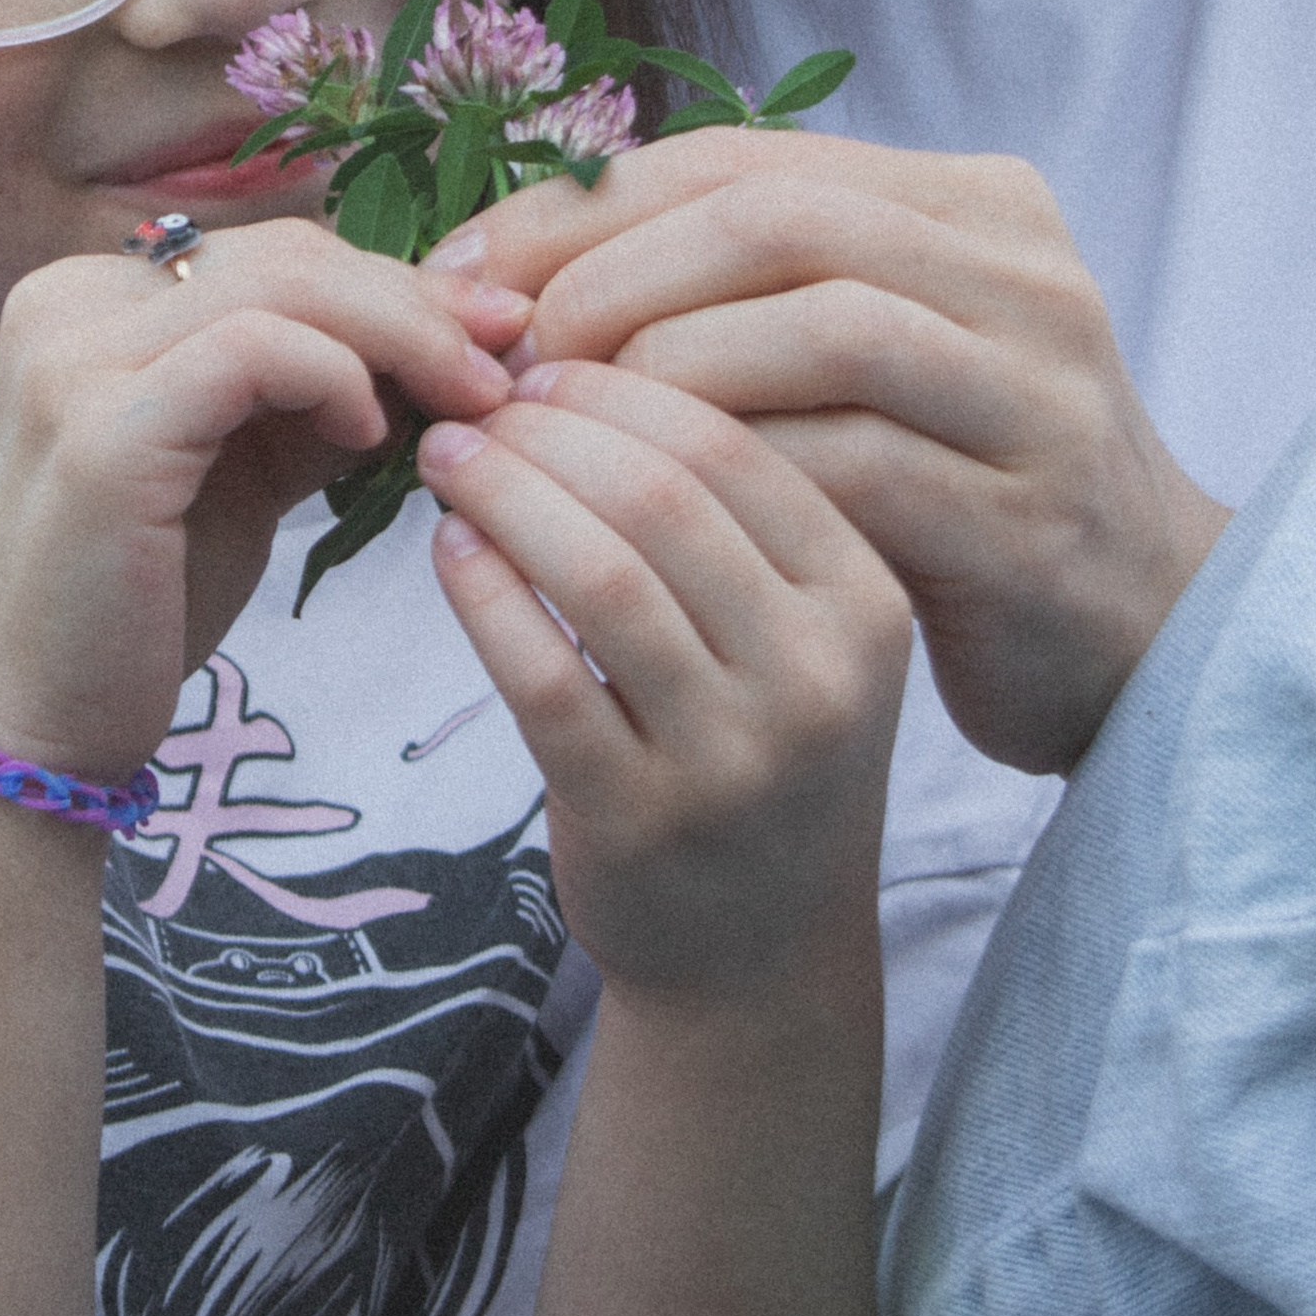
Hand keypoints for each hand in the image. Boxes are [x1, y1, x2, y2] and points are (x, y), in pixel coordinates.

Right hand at [0, 221, 527, 772]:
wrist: (35, 725)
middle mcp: (68, 303)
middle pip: (285, 253)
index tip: (489, 334)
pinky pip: (250, 351)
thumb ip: (312, 394)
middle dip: (416, 300)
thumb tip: (445, 343)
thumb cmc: (138, 605)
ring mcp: (73, 360)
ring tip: (469, 399)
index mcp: (91, 298)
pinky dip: (333, 376)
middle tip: (506, 357)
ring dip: (401, 334)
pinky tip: (371, 433)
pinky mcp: (97, 430)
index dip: (392, 283)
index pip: (274, 251)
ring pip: (280, 285)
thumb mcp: (240, 469)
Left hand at [417, 363, 909, 1001]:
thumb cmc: (757, 755)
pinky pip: (541, 674)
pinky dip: (484, 594)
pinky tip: (450, 550)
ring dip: (504, 495)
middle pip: (663, 497)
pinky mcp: (639, 821)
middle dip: (550, 430)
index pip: (738, 447)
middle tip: (478, 401)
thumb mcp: (795, 632)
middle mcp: (817, 678)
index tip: (545, 361)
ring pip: (600, 574)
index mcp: (867, 603)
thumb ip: (728, 517)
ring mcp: (732, 758)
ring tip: (448, 458)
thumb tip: (583, 362)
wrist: (758, 954)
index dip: (623, 387)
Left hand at [433, 131, 1228, 775]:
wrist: (1130, 638)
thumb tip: (507, 265)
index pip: (744, 161)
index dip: (588, 208)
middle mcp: (1022, 280)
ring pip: (818, 331)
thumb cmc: (946, 490)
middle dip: (614, 276)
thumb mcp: (853, 362)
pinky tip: (633, 518)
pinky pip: (847, 470)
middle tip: (504, 354)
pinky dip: (720, 482)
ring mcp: (1036, 399)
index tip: (467, 272)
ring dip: (658, 373)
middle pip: (778, 220)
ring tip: (553, 431)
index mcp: (976, 207)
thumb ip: (735, 293)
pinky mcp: (1022, 524)